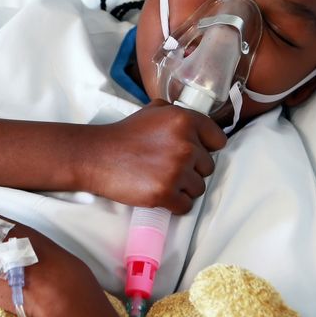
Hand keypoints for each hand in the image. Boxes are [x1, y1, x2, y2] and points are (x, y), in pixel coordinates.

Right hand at [83, 99, 226, 213]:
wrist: (97, 156)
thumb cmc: (124, 135)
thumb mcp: (154, 111)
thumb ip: (178, 115)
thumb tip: (199, 126)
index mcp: (184, 120)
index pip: (218, 140)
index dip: (206, 148)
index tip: (194, 152)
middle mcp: (185, 144)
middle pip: (208, 167)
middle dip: (191, 169)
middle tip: (168, 166)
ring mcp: (176, 170)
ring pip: (198, 188)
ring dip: (183, 187)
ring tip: (161, 178)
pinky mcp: (165, 193)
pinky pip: (185, 206)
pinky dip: (174, 204)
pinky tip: (159, 193)